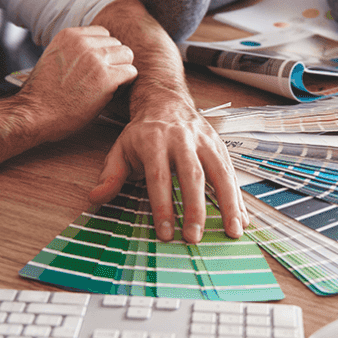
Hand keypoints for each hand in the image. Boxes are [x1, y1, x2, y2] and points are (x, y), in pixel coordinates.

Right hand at [18, 26, 137, 139]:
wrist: (34, 114)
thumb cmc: (44, 93)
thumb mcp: (55, 57)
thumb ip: (75, 49)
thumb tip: (97, 49)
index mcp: (70, 35)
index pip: (103, 33)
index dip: (103, 51)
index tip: (95, 68)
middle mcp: (84, 43)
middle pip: (117, 44)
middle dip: (113, 61)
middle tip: (101, 80)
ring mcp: (96, 59)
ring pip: (127, 55)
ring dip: (121, 71)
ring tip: (106, 86)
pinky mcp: (107, 78)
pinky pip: (131, 73)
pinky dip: (125, 84)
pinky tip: (110, 94)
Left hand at [90, 97, 248, 243]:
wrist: (165, 100)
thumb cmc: (142, 133)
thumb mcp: (120, 149)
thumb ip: (111, 175)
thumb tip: (95, 198)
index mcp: (153, 140)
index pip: (158, 177)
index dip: (162, 206)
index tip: (165, 233)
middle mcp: (182, 138)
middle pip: (192, 175)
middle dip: (195, 208)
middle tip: (194, 237)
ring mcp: (204, 141)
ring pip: (220, 172)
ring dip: (229, 203)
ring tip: (233, 231)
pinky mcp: (219, 145)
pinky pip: (231, 172)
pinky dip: (238, 196)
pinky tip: (242, 218)